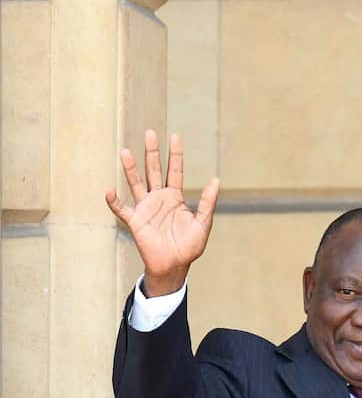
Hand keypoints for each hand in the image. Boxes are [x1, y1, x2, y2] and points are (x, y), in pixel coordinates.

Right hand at [106, 130, 219, 296]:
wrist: (175, 265)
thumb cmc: (189, 245)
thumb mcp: (203, 222)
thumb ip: (208, 202)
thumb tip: (216, 179)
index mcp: (175, 197)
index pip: (175, 171)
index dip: (176, 155)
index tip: (175, 136)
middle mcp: (159, 198)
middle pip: (154, 171)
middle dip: (152, 153)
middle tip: (150, 133)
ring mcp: (146, 208)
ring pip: (137, 184)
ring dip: (131, 169)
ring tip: (126, 151)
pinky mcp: (136, 221)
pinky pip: (122, 209)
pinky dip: (114, 201)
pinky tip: (109, 190)